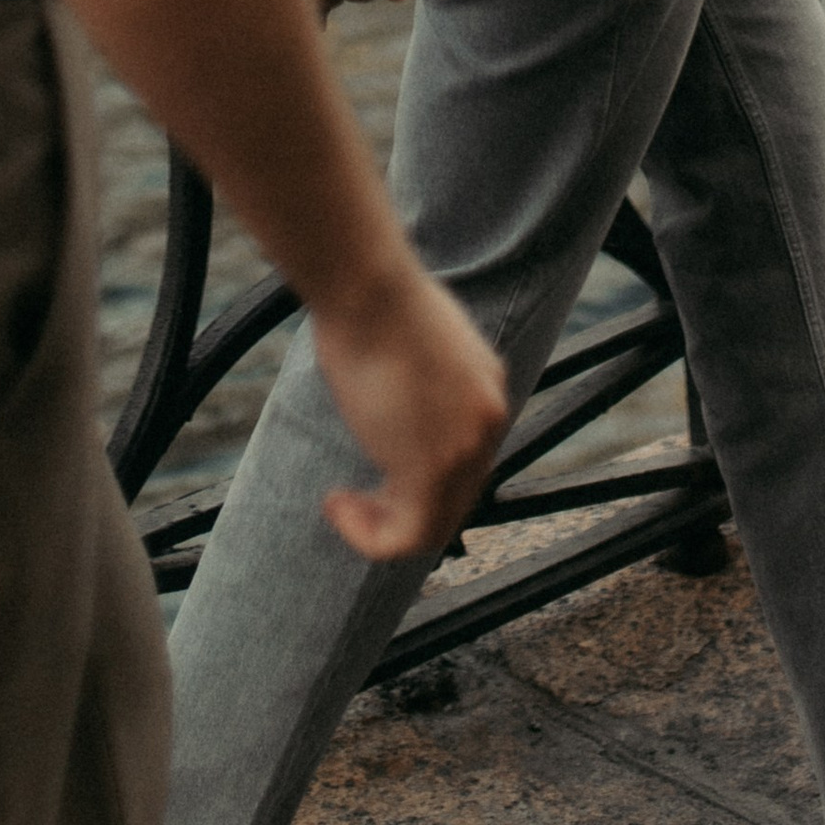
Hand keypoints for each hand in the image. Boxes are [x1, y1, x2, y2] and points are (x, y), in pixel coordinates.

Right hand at [309, 260, 508, 560]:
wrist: (369, 287)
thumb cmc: (368, 296)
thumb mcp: (404, 337)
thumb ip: (412, 378)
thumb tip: (383, 392)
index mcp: (486, 385)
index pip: (465, 452)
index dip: (416, 470)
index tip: (371, 464)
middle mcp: (487, 421)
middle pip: (456, 494)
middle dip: (401, 504)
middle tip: (353, 498)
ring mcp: (467, 449)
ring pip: (434, 524)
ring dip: (380, 524)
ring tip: (342, 504)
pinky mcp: (434, 472)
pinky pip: (407, 537)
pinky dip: (368, 535)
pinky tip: (337, 505)